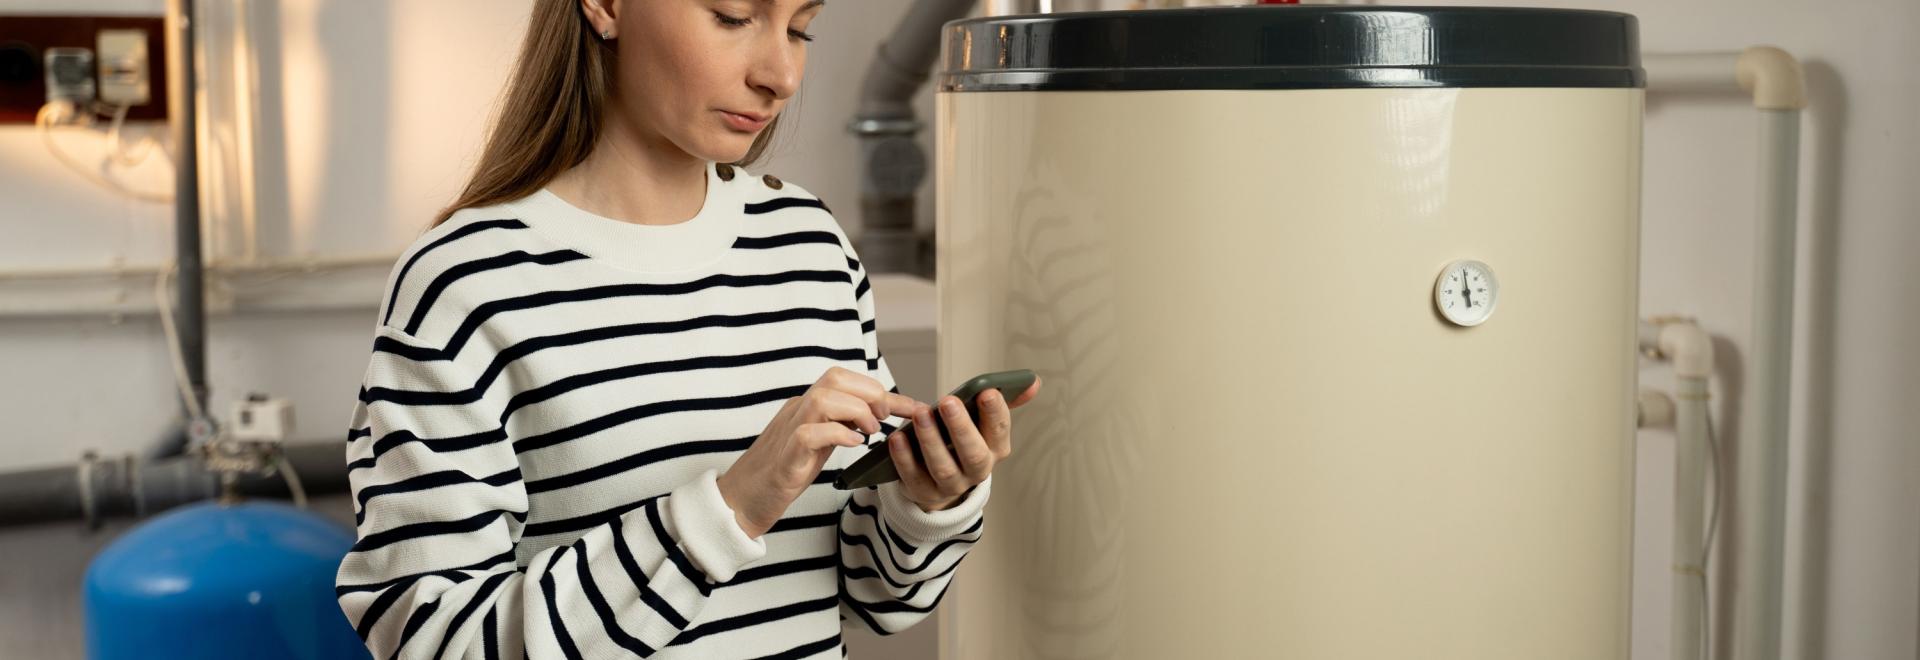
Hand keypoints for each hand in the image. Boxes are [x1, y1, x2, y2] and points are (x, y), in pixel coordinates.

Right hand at [719, 367, 920, 537]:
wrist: (741, 501)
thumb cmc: (781, 474)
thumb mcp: (819, 445)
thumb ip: (841, 426)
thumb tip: (875, 417)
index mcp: (807, 407)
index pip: (845, 381)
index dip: (882, 391)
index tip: (911, 407)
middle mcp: (797, 411)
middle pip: (835, 378)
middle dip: (870, 393)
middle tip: (883, 421)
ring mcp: (788, 432)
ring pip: (823, 397)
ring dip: (856, 411)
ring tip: (868, 433)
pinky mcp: (784, 457)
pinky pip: (809, 433)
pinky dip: (836, 434)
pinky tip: (852, 445)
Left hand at [888, 377, 1041, 511]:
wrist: (939, 482)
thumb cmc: (961, 443)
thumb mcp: (982, 425)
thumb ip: (1002, 401)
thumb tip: (1033, 381)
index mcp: (995, 449)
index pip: (1000, 431)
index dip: (995, 413)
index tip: (987, 391)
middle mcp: (977, 471)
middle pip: (973, 454)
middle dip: (961, 427)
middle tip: (948, 401)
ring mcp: (952, 486)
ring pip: (943, 468)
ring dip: (931, 440)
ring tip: (920, 414)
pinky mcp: (925, 493)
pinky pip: (914, 478)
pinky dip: (904, 458)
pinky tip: (897, 438)